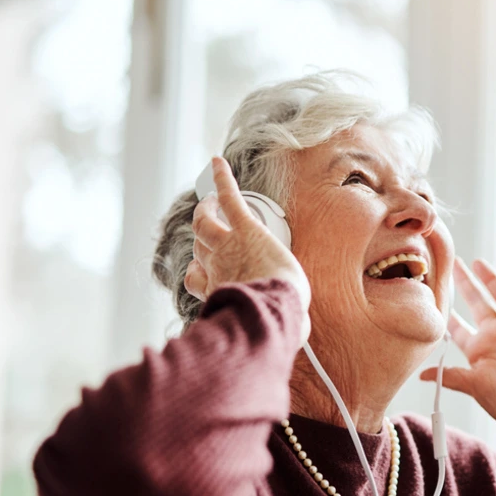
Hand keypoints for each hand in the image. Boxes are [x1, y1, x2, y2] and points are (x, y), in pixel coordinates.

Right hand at [184, 157, 310, 342]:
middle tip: (208, 226)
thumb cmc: (275, 321)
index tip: (204, 271)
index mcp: (217, 290)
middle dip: (201, 238)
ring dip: (205, 208)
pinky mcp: (245, 227)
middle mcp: (215, 266)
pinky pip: (229, 197)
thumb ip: (281, 324)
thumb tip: (299, 332)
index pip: (196, 278)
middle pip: (199, 246)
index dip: (198, 272)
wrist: (275, 307)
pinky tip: (219, 162)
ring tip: (209, 198)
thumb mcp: (273, 327)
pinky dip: (222, 178)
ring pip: (204, 221)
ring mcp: (227, 244)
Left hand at [419, 249, 495, 447]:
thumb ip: (451, 376)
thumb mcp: (475, 387)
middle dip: (464, 285)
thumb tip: (421, 375)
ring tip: (475, 261)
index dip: (447, 316)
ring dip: (489, 277)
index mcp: (479, 350)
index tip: (432, 299)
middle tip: (451, 266)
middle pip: (476, 303)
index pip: (459, 328)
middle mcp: (495, 334)